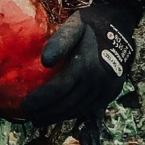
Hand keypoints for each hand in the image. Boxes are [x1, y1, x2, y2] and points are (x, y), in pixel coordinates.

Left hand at [21, 1, 140, 125]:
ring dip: (57, 117)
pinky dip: (72, 114)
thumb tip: (45, 61)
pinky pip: (89, 108)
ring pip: (78, 109)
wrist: (120, 24)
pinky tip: (59, 115)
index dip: (41, 100)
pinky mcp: (111, 92)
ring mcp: (106, 88)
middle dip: (46, 112)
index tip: (24, 105)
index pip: (58, 89)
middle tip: (28, 116)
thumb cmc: (91, 24)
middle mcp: (98, 81)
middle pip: (67, 103)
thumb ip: (60, 41)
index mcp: (86, 65)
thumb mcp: (75, 25)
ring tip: (39, 120)